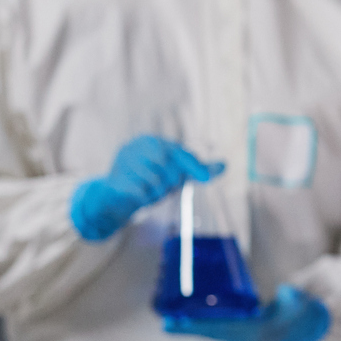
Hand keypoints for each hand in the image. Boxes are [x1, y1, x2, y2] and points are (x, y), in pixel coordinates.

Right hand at [69, 136, 219, 241]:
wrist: (115, 197)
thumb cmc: (149, 182)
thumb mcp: (174, 174)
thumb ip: (197, 169)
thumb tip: (225, 165)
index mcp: (150, 141)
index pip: (178, 152)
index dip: (194, 166)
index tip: (206, 178)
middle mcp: (135, 147)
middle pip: (168, 167)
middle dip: (171, 182)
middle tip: (164, 189)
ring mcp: (123, 162)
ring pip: (156, 182)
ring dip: (157, 192)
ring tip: (149, 192)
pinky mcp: (115, 180)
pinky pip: (141, 193)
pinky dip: (144, 198)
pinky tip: (139, 197)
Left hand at [163, 284, 330, 340]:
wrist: (293, 325)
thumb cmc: (293, 315)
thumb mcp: (297, 307)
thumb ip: (293, 299)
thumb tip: (287, 292)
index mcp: (249, 331)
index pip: (220, 329)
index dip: (199, 326)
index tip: (178, 323)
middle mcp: (236, 333)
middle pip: (204, 329)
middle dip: (183, 323)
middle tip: (161, 313)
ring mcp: (231, 330)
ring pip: (201, 326)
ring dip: (182, 319)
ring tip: (162, 309)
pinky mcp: (228, 324)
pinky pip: (206, 321)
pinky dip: (191, 316)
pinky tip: (178, 307)